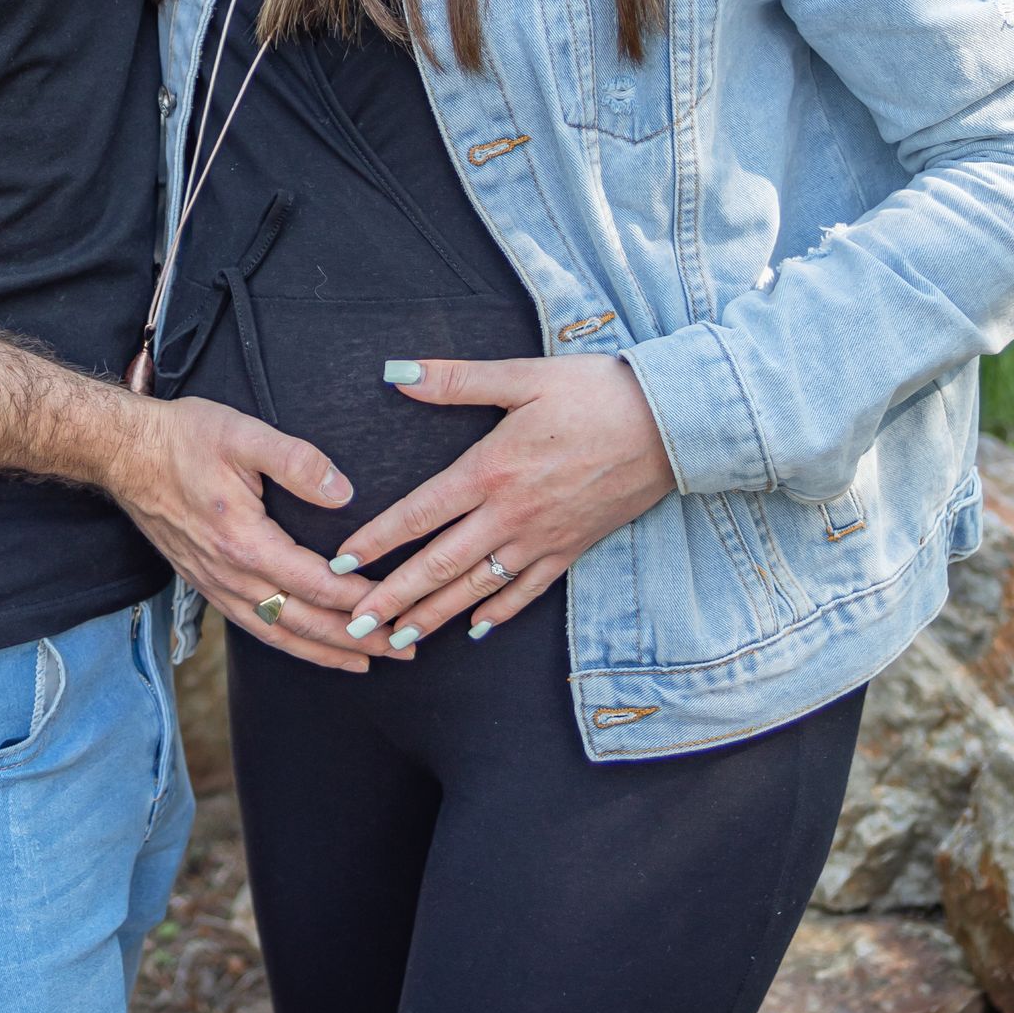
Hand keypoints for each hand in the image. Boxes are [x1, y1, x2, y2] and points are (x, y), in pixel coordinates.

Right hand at [107, 394, 392, 668]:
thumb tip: (344, 493)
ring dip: (326, 651)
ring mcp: (215, 585)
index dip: (363, 599)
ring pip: (279, 634)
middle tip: (404, 649)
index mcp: (245, 543)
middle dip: (357, 639)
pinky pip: (255, 626)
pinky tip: (310, 646)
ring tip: (367, 662)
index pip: (317, 584)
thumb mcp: (243, 434)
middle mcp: (230, 575)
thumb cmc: (184, 439)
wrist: (125, 453)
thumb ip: (297, 462)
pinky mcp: (206, 584)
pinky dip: (289, 643)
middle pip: (304, 623)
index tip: (401, 606)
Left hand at [329, 355, 674, 649]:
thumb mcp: (523, 376)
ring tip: (400, 639)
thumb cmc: (595, 392)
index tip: (342, 563)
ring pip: (477, 587)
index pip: (419, 513)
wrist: (672, 424)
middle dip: (394, 597)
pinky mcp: (572, 549)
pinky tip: (476, 630)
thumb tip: (396, 373)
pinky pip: (528, 592)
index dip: (377, 540)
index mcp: (490, 470)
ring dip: (435, 615)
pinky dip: (499, 614)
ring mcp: (543, 538)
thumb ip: (457, 379)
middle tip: (355, 623)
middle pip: (439, 564)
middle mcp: (510, 514)